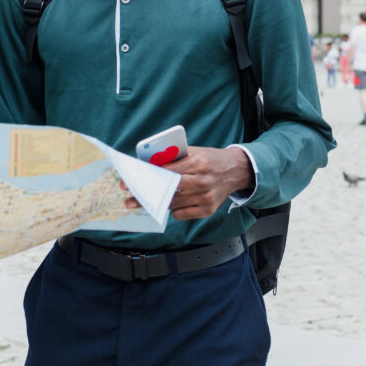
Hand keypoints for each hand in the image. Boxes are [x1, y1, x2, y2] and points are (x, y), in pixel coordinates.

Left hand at [126, 146, 252, 220]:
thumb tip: (147, 165)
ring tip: (143, 203)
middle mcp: (203, 181)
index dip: (147, 178)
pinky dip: (173, 209)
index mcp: (198, 163)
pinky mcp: (208, 210)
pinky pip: (181, 214)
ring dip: (157, 204)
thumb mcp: (193, 151)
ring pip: (173, 204)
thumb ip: (172, 158)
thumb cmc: (210, 159)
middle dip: (147, 197)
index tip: (130, 183)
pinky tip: (171, 203)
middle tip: (130, 201)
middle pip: (168, 191)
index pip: (167, 172)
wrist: (236, 170)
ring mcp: (206, 197)